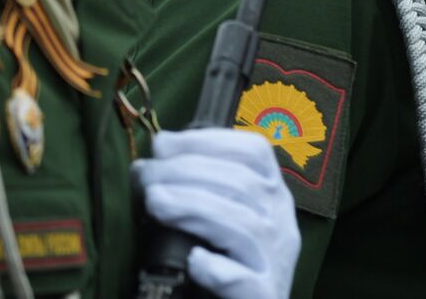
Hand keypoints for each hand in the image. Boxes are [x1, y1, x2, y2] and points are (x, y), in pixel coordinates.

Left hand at [134, 128, 300, 298]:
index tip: (163, 144)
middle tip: (145, 176)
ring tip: (155, 203)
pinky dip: (218, 269)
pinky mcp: (263, 295)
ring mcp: (274, 262)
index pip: (254, 153)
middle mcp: (280, 223)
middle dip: (187, 172)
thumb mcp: (224, 216)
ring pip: (243, 226)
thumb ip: (201, 187)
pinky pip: (244, 280)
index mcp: (273, 196)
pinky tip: (194, 262)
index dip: (209, 142)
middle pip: (242, 184)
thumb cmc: (230, 261)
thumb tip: (154, 155)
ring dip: (195, 208)